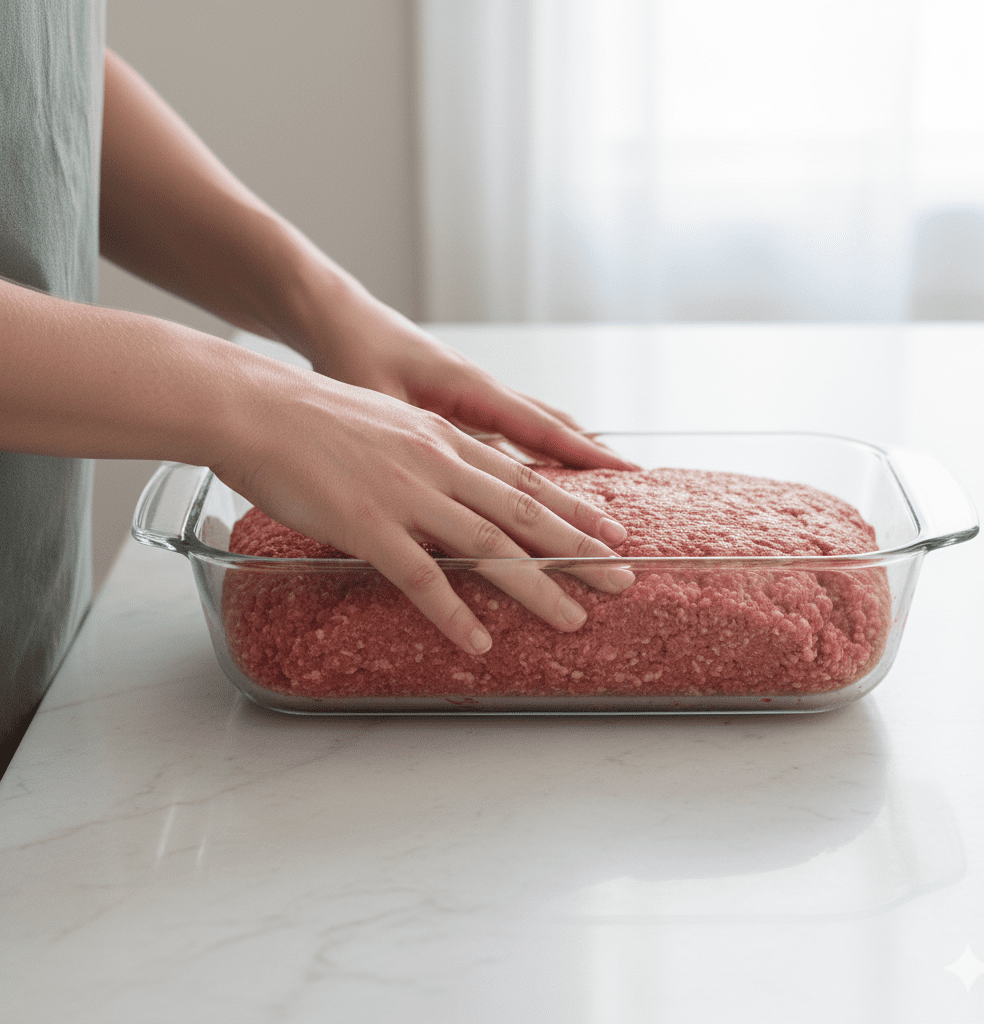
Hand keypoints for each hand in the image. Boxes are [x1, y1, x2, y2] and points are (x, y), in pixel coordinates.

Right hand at [214, 361, 632, 656]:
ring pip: (489, 548)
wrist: (254, 405)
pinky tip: (479, 643)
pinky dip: (454, 614)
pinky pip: (421, 578)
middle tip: (625, 578)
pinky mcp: (367, 525)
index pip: (524, 478)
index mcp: (443, 440)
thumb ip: (421, 455)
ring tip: (575, 619)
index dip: (573, 506)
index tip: (612, 528)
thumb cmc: (309, 415)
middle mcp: (438, 465)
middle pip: (525, 513)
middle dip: (580, 550)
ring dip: (538, 588)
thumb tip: (442, 484)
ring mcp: (406, 495)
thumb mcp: (385, 423)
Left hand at [293, 288, 638, 470]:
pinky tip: (540, 481)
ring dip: (568, 460)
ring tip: (598, 494)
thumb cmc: (350, 351)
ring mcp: (472, 399)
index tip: (628, 475)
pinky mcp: (457, 406)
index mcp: (469, 387)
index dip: (586, 455)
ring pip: (534, 431)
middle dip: (592, 463)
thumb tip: (441, 492)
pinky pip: (508, 434)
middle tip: (629, 493)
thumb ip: (411, 443)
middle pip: (552, 429)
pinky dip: (533, 455)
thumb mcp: (375, 398)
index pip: (542, 427)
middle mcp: (481, 391)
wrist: (333, 316)